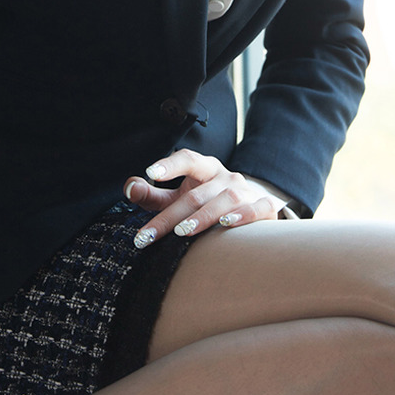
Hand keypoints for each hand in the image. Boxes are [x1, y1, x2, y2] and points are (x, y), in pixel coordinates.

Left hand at [124, 149, 281, 245]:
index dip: (170, 165)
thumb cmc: (209, 202)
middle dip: (170, 217)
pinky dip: (242, 216)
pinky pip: (256, 209)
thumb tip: (130, 187)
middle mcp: (226, 177)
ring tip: (182, 231)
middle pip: (196, 194)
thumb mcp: (181, 196)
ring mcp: (246, 191)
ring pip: (225, 200)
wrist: (255, 206)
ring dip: (203, 216)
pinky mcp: (264, 207)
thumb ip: (154, 195)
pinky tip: (226, 224)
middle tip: (147, 235)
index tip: (150, 173)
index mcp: (205, 169)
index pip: (188, 160)